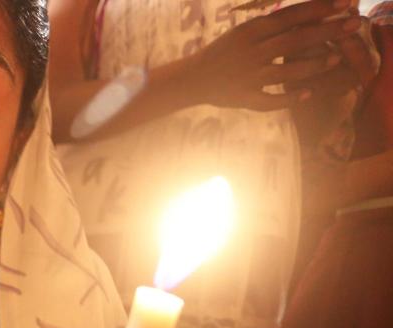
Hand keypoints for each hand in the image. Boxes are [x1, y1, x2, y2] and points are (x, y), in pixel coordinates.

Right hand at [189, 0, 360, 110]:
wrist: (191, 79)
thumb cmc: (224, 52)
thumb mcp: (245, 32)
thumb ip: (273, 26)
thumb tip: (309, 16)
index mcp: (250, 31)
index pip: (290, 16)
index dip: (319, 8)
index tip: (345, 2)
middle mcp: (250, 52)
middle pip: (294, 40)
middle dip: (327, 31)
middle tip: (354, 25)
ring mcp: (247, 77)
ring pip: (286, 71)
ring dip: (313, 64)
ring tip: (335, 58)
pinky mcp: (243, 99)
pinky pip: (269, 101)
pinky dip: (290, 98)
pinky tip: (308, 93)